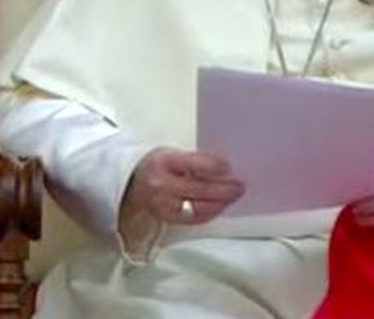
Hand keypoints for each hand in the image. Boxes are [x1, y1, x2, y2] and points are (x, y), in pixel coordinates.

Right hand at [122, 147, 244, 225]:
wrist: (133, 182)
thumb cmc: (158, 165)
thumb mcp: (174, 153)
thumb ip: (197, 160)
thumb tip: (225, 169)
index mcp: (164, 162)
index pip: (193, 165)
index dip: (214, 167)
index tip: (230, 168)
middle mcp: (161, 185)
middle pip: (198, 190)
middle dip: (224, 189)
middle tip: (239, 187)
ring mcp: (163, 205)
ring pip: (198, 208)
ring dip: (220, 204)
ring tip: (233, 197)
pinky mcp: (167, 219)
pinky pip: (194, 219)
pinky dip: (210, 213)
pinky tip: (220, 207)